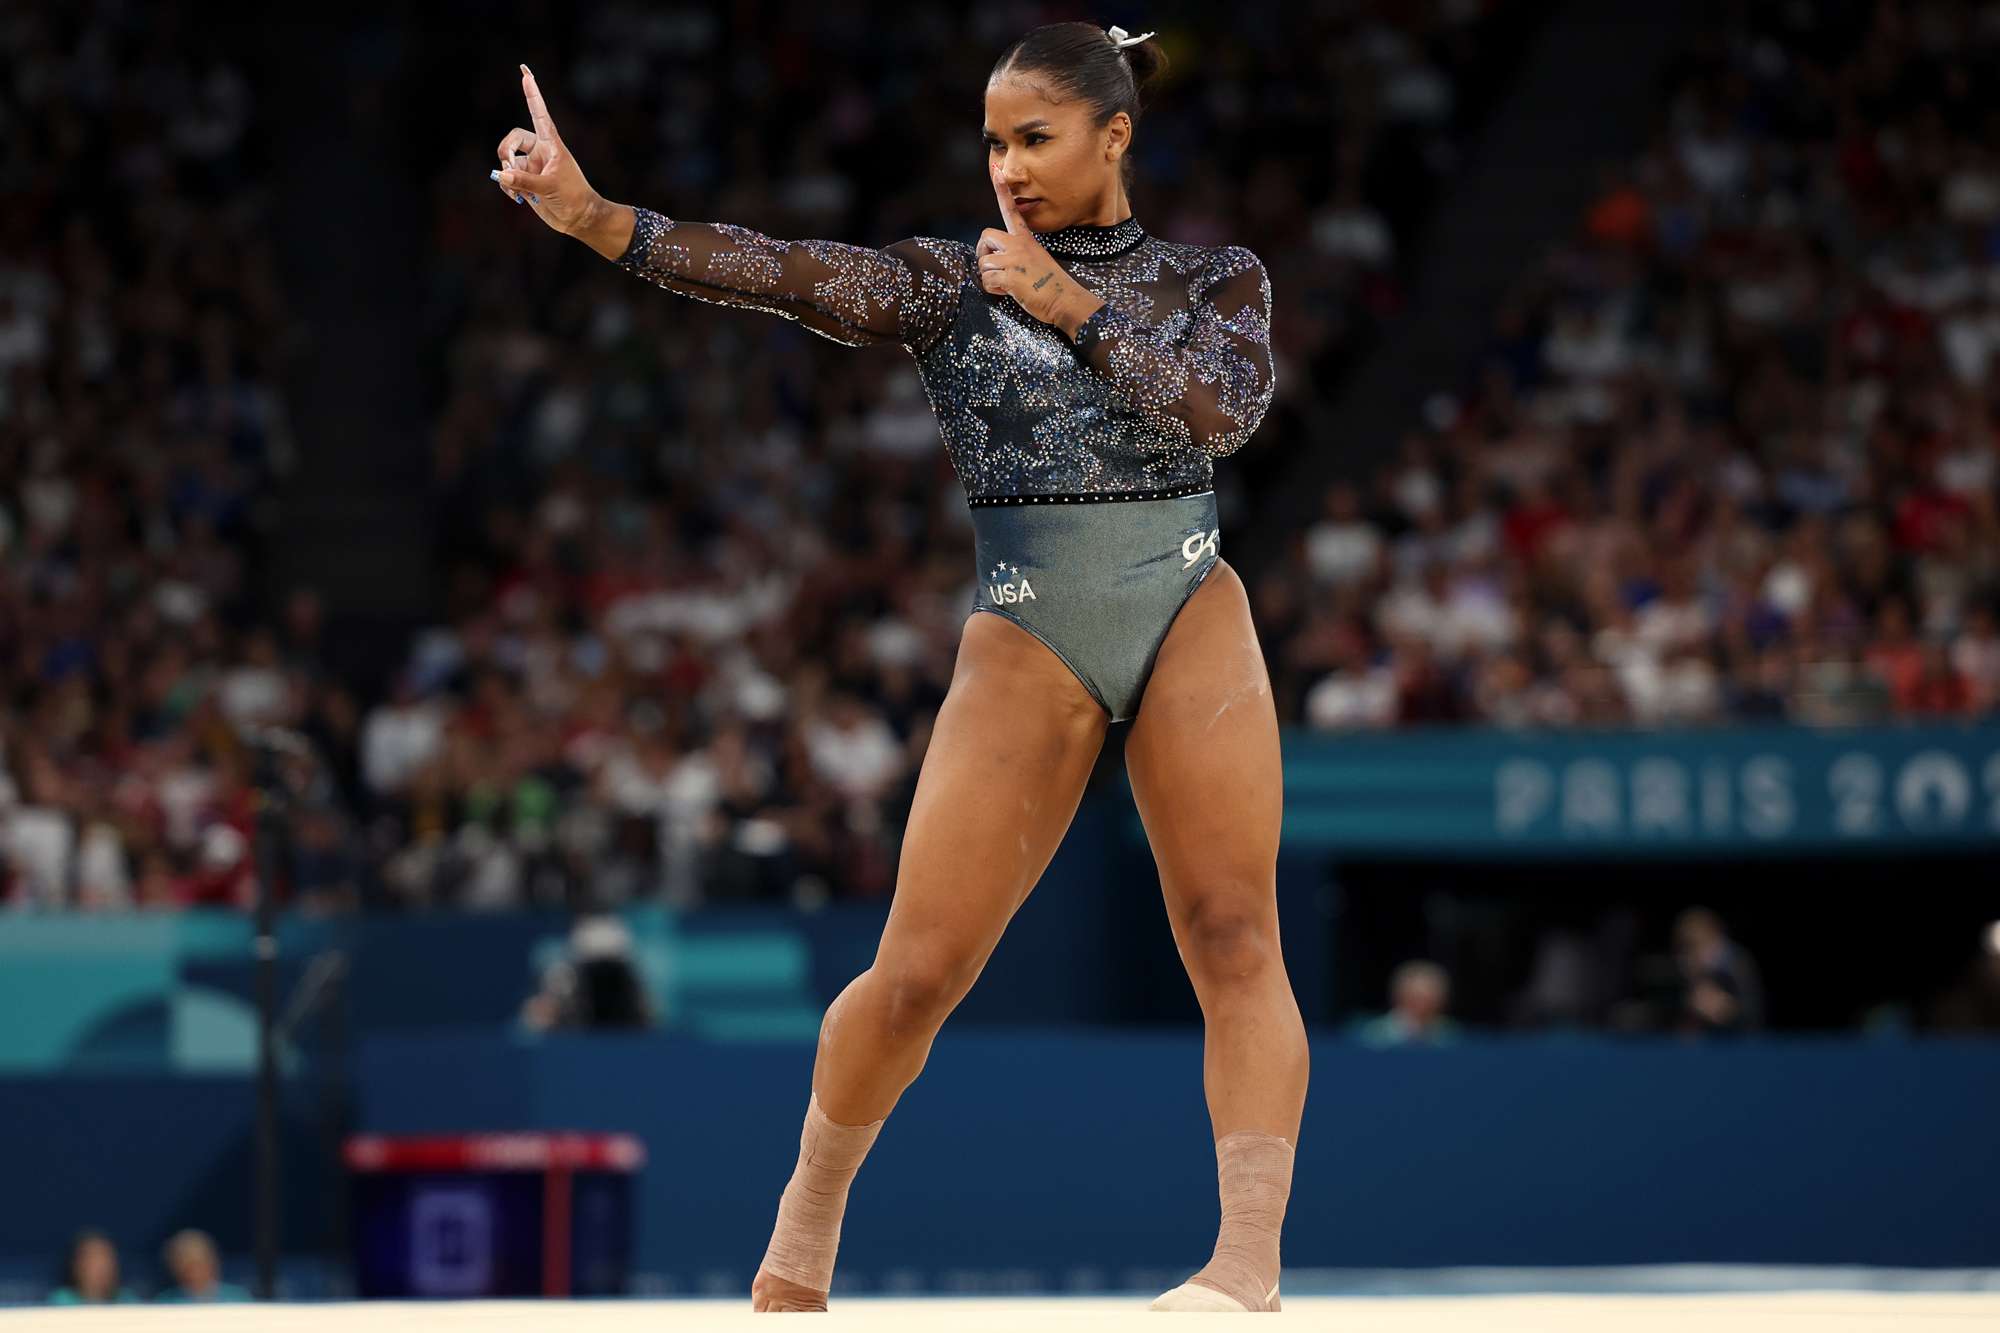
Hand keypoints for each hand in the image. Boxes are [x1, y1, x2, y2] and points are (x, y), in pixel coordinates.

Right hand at [493, 64, 601, 235]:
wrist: (578, 219)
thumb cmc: (573, 198)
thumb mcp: (550, 188)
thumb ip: (524, 181)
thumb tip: (502, 174)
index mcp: (551, 144)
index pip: (539, 113)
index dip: (532, 93)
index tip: (525, 72)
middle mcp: (540, 151)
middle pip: (512, 139)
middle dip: (506, 152)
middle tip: (510, 167)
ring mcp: (532, 166)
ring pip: (507, 161)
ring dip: (507, 174)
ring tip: (518, 191)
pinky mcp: (526, 180)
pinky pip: (507, 177)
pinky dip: (507, 186)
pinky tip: (517, 198)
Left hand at [977, 158, 1085, 327]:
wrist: (1064, 299)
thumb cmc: (1050, 283)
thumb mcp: (1037, 259)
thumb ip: (1018, 253)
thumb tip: (998, 260)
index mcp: (1025, 239)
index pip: (1010, 210)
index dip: (1002, 191)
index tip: (996, 171)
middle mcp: (1018, 245)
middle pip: (986, 235)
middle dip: (982, 252)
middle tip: (992, 266)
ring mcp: (1014, 260)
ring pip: (984, 264)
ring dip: (990, 277)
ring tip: (1008, 284)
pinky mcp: (1010, 277)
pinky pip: (987, 281)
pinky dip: (993, 290)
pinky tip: (1008, 291)